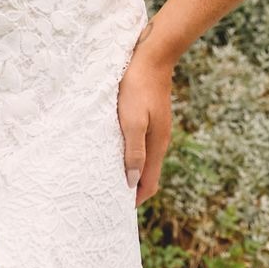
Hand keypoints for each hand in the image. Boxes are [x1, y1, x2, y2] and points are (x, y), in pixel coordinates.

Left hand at [117, 40, 173, 202]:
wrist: (152, 56)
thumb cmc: (137, 87)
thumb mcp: (132, 121)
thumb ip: (133, 151)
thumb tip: (132, 182)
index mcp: (156, 145)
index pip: (149, 184)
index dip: (136, 200)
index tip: (118, 211)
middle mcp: (159, 141)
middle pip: (147, 175)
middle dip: (132, 190)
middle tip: (110, 199)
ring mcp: (156, 129)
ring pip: (144, 160)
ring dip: (130, 172)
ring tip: (109, 178)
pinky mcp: (150, 118)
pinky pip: (142, 146)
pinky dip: (130, 156)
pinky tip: (115, 151)